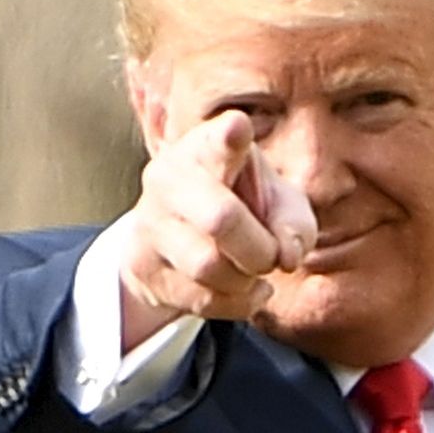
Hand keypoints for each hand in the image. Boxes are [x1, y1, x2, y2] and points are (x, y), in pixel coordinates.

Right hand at [120, 111, 317, 347]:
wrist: (175, 236)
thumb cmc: (243, 206)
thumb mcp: (279, 203)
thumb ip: (294, 223)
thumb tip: (287, 256)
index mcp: (208, 147)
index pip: (219, 140)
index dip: (230, 137)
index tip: (238, 129)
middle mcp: (170, 176)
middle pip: (220, 220)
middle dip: (260, 250)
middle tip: (272, 258)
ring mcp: (149, 220)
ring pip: (210, 266)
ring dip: (245, 280)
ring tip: (253, 272)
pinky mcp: (140, 264)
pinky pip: (199, 299)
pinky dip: (234, 303)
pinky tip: (242, 290)